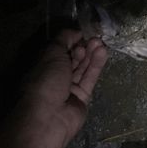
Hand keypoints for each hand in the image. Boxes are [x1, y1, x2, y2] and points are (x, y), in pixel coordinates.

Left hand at [0, 29, 107, 147]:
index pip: (59, 49)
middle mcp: (55, 76)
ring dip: (92, 54)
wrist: (49, 116)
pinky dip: (96, 65)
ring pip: (82, 68)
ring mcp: (69, 87)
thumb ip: (64, 40)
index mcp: (42, 65)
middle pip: (72, 58)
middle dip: (83, 46)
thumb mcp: (51, 53)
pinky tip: (103, 53)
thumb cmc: (45, 80)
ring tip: (101, 43)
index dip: (71, 40)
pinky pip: (90, 78)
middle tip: (96, 37)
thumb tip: (75, 31)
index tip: (84, 31)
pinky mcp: (82, 96)